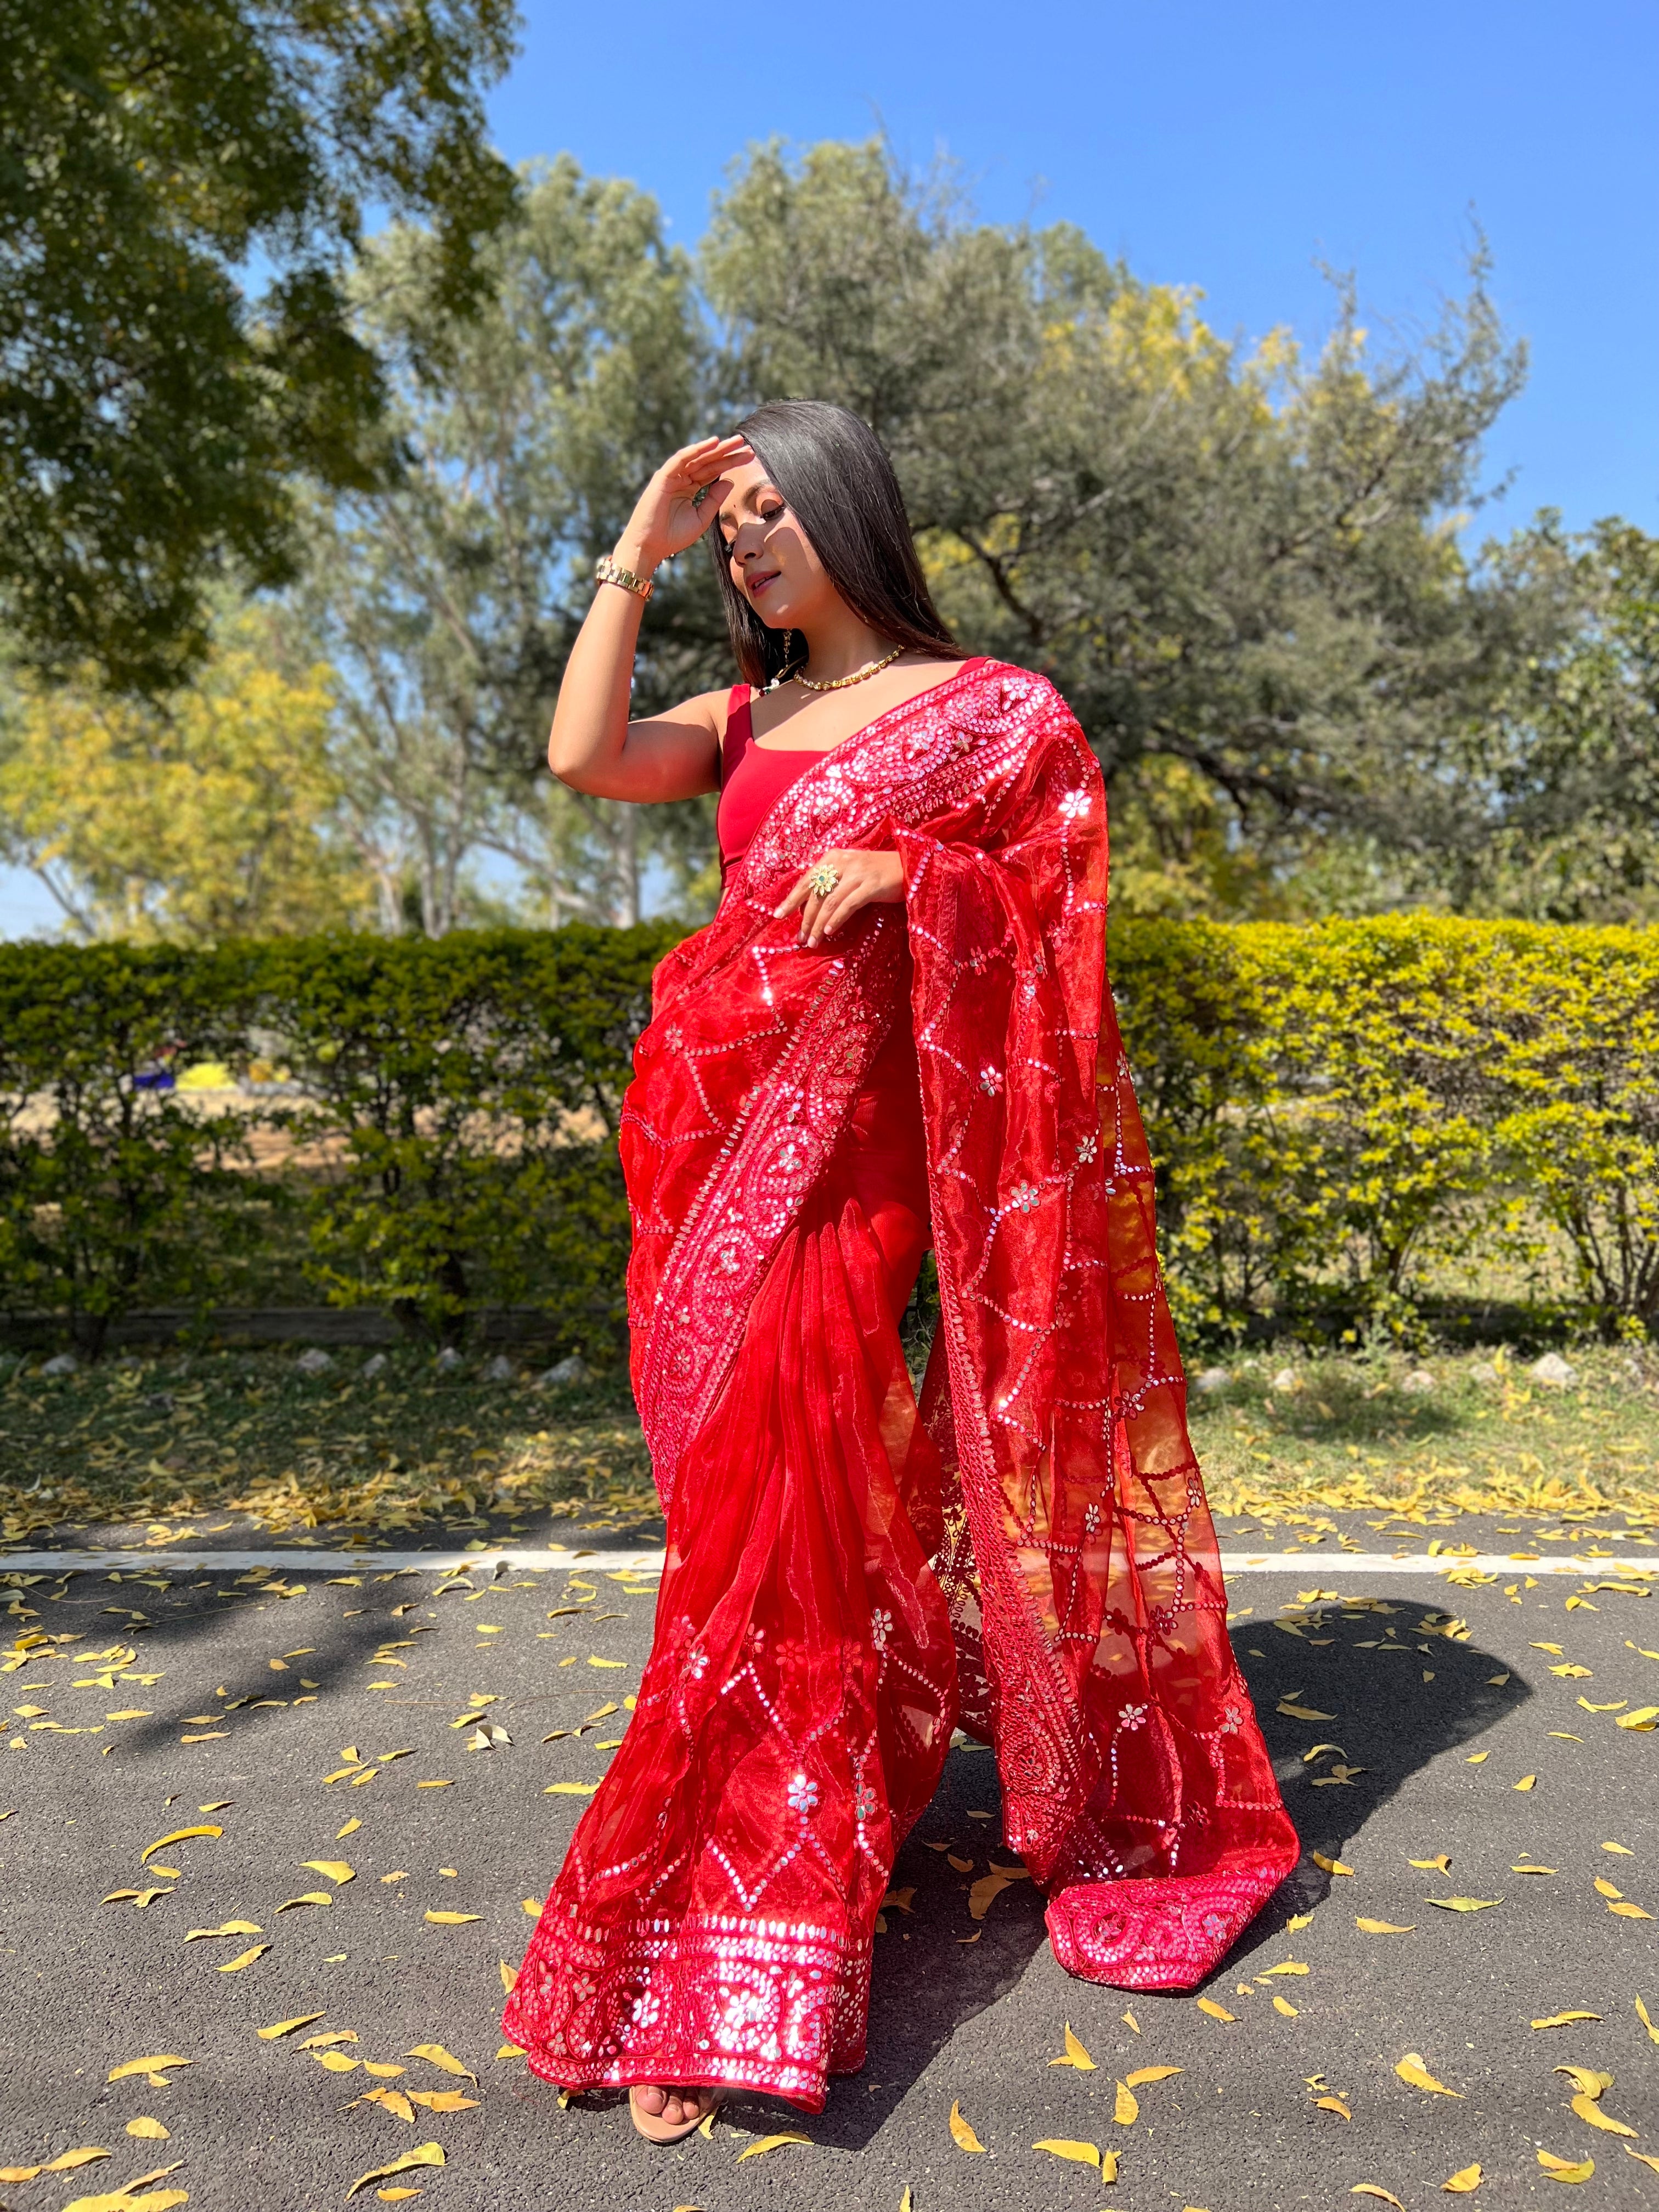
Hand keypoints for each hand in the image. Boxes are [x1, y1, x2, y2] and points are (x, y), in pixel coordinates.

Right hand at [615, 435, 754, 571]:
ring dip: (716, 448)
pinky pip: (681, 459)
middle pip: (708, 461)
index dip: (731, 463)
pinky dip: (696, 450)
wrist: (650, 546)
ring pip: (697, 457)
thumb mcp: (702, 518)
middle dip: (727, 452)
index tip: (750, 456)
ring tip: (735, 441)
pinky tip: (713, 443)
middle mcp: (681, 478)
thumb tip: (730, 480)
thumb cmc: (673, 536)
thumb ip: (715, 499)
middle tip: (746, 443)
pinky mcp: (663, 477)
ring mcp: (672, 476)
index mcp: (690, 488)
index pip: (713, 471)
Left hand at [774, 849, 905, 946]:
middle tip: (799, 937)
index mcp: (834, 857)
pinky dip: (836, 919)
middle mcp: (843, 862)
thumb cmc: (878, 872)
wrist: (910, 866)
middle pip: (816, 893)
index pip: (807, 880)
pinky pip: (848, 905)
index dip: (792, 898)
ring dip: (818, 924)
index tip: (778, 915)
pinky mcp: (872, 885)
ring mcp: (858, 873)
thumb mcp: (851, 871)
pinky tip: (829, 931)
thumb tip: (809, 907)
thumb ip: (832, 882)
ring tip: (812, 941)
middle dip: (805, 918)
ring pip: (830, 901)